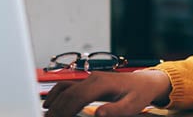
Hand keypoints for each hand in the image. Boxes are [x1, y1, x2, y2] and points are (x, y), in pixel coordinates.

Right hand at [44, 69, 171, 116]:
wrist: (145, 82)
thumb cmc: (139, 94)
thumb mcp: (131, 106)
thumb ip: (115, 110)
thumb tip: (98, 114)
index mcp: (102, 83)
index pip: (77, 96)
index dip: (65, 109)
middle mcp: (93, 79)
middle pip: (68, 92)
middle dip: (56, 108)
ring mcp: (90, 79)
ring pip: (65, 87)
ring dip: (54, 101)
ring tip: (47, 115)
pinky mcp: (89, 82)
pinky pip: (69, 86)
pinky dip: (57, 94)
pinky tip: (51, 104)